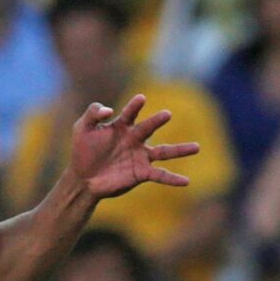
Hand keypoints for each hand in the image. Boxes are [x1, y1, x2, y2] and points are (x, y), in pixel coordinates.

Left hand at [70, 95, 200, 198]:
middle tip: (167, 114)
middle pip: (149, 128)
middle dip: (157, 121)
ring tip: (197, 147)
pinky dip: (173, 178)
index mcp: (121, 126)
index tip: (141, 99)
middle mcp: (135, 139)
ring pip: (164, 151)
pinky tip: (186, 181)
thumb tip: (109, 110)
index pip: (130, 113)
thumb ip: (93, 113)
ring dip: (180, 150)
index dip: (135, 106)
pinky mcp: (141, 173)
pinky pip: (160, 175)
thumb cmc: (83, 150)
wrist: (83, 177)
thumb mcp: (82, 128)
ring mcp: (140, 156)